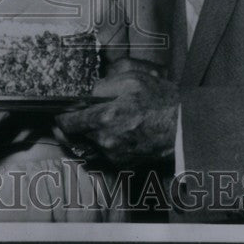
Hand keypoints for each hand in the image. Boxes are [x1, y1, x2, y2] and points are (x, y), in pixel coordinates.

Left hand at [56, 58, 178, 166]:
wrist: (185, 128)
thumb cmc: (161, 101)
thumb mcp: (133, 79)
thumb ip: (104, 84)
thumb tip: (88, 92)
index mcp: (105, 118)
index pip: (67, 123)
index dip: (59, 117)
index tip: (58, 112)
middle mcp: (106, 141)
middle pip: (72, 139)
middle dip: (66, 129)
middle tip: (62, 121)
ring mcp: (114, 156)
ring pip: (85, 148)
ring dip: (80, 139)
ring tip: (79, 127)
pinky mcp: (123, 164)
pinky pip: (100, 156)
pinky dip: (96, 147)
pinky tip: (100, 136)